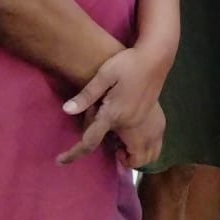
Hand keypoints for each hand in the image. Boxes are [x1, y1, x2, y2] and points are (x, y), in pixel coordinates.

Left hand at [58, 44, 168, 164]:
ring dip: (135, 156)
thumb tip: (66, 110)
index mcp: (114, 114)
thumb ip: (86, 95)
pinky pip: (156, 147)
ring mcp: (150, 125)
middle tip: (113, 142)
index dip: (74, 154)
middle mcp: (133, 125)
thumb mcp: (104, 75)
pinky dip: (146, 150)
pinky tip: (137, 135)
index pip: (91, 141)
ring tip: (126, 141)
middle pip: (129, 158)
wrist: (155, 58)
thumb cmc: (128, 64)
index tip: (61, 161)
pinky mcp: (159, 121)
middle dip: (121, 158)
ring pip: (147, 157)